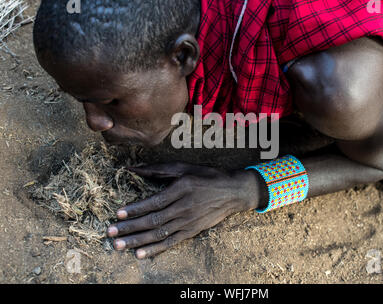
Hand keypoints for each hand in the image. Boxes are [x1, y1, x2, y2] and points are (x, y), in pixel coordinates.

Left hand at [107, 162, 265, 258]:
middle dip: (130, 228)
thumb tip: (132, 168)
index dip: (135, 209)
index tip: (118, 214)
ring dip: (137, 241)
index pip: (154, 202)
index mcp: (181, 189)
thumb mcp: (184, 167)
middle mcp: (184, 207)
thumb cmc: (206, 176)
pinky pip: (171, 242)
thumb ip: (158, 168)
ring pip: (159, 234)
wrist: (232, 191)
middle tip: (110, 232)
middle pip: (153, 220)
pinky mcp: (192, 231)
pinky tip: (140, 254)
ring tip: (119, 245)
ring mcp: (188, 221)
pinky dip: (155, 250)